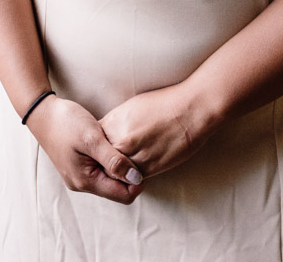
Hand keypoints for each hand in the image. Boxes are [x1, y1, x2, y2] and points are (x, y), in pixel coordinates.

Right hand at [27, 95, 145, 203]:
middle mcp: (81, 184)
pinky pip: (100, 172)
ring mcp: (78, 176)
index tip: (141, 160)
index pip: (123, 196)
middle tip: (130, 151)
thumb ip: (115, 161)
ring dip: (118, 167)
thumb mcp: (93, 139)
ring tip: (118, 146)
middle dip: (128, 174)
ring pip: (109, 180)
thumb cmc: (66, 122)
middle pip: (117, 190)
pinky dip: (108, 162)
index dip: (137, 182)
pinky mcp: (77, 167)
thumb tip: (136, 179)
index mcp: (85, 181)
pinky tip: (108, 146)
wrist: (42, 112)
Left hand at [98, 83, 217, 178]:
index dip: (95, 149)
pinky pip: (133, 178)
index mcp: (112, 124)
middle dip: (103, 163)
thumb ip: (114, 124)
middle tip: (106, 165)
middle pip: (101, 161)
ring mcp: (134, 156)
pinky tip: (135, 171)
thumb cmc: (161, 104)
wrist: (189, 111)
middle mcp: (119, 141)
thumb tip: (104, 134)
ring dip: (118, 173)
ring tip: (121, 170)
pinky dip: (132, 176)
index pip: (93, 143)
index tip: (97, 151)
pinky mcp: (150, 168)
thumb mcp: (129, 108)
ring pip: (116, 174)